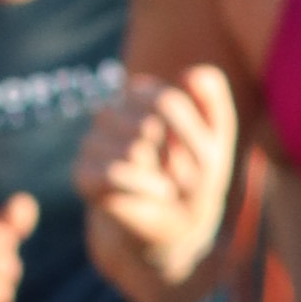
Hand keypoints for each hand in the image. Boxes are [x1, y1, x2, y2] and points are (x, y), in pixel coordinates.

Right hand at [78, 69, 240, 297]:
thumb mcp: (218, 137)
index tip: (202, 156)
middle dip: (178, 157)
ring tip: (168, 186)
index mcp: (139, 94)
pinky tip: (158, 194)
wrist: (174, 227)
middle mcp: (110, 111)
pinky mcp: (83, 174)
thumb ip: (214, 100)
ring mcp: (92, 142)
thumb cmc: (196, 177)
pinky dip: (145, 187)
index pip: (168, 101)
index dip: (192, 137)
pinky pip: (115, 173)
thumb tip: (190, 73)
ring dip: (163, 176)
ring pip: (135, 148)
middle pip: (151, 123)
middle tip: (182, 175)